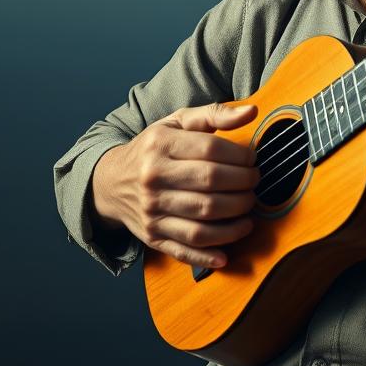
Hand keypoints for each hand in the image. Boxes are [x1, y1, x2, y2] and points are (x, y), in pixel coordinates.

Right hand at [91, 101, 260, 269]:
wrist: (111, 181)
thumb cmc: (154, 148)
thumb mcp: (177, 122)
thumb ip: (215, 114)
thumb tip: (252, 111)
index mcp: (161, 144)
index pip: (211, 149)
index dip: (240, 156)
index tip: (252, 160)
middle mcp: (153, 176)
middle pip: (210, 183)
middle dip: (243, 185)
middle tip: (254, 183)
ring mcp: (151, 209)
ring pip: (202, 218)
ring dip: (235, 218)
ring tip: (249, 210)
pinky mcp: (151, 235)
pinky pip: (185, 248)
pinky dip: (208, 254)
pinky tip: (226, 254)